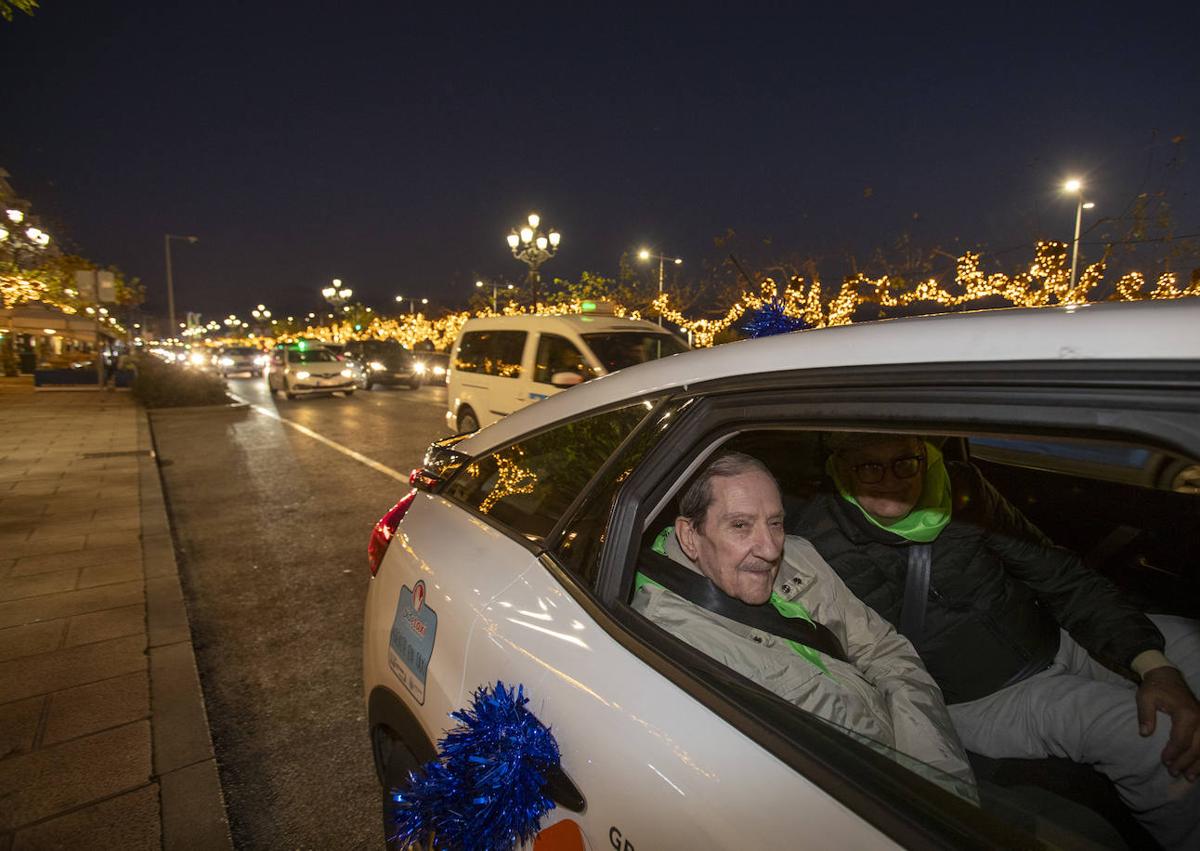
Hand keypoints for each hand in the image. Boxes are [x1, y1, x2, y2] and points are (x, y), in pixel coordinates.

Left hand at [1136, 666, 1199, 780]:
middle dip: (1185, 762)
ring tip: (1188, 776)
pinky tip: (1197, 767)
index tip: (1164, 761)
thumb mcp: (1145, 697)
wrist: (1167, 675)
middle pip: (1197, 747)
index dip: (1173, 753)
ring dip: (1198, 763)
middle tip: (1172, 772)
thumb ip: (1145, 715)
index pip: (1182, 739)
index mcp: (1186, 713)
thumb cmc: (1155, 687)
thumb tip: (1144, 733)